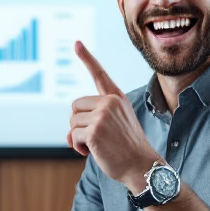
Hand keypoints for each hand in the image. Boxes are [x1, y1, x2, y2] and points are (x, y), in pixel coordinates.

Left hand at [68, 41, 161, 189]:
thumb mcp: (113, 128)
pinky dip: (79, 147)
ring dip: (79, 138)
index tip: (76, 43)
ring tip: (99, 146)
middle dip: (79, 124)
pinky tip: (94, 152)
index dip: (87, 58)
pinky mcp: (95, 130)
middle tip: (98, 138)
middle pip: (75, 106)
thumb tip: (67, 135)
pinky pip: (73, 136)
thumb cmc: (127, 150)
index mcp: (117, 98)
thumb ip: (92, 122)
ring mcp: (102, 115)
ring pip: (72, 123)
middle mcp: (110, 102)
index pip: (100, 74)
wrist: (142, 167)